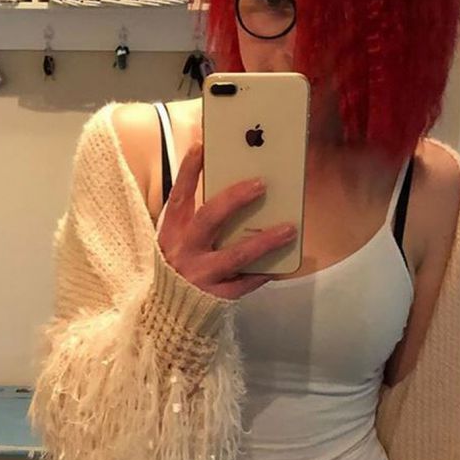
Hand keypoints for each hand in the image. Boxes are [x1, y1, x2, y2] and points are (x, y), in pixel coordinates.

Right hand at [157, 140, 296, 300]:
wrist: (170, 315)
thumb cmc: (181, 267)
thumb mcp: (179, 241)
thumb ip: (198, 217)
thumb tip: (231, 188)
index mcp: (173, 233)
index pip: (180, 196)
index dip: (189, 171)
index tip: (202, 145)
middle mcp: (185, 251)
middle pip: (208, 219)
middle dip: (234, 199)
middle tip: (261, 184)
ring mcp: (201, 275)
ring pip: (235, 255)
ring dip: (264, 241)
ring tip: (289, 229)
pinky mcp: (216, 296)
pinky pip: (245, 284)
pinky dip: (263, 274)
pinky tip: (281, 266)